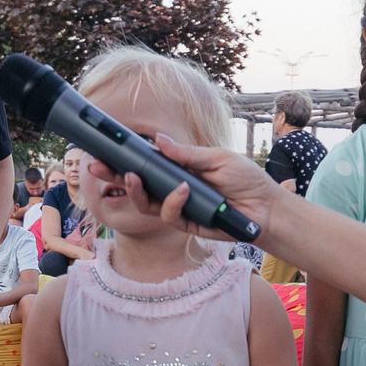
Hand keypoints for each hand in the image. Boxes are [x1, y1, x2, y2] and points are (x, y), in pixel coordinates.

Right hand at [114, 134, 288, 240]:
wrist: (267, 207)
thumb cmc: (246, 180)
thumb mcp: (217, 158)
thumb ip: (186, 153)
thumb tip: (157, 140)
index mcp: (179, 170)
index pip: (146, 165)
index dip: (124, 159)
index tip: (104, 151)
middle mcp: (175, 190)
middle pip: (138, 186)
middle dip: (115, 176)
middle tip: (98, 167)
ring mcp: (180, 208)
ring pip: (146, 204)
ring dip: (137, 191)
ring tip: (133, 176)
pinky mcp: (189, 225)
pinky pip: (170, 216)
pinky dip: (173, 202)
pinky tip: (182, 190)